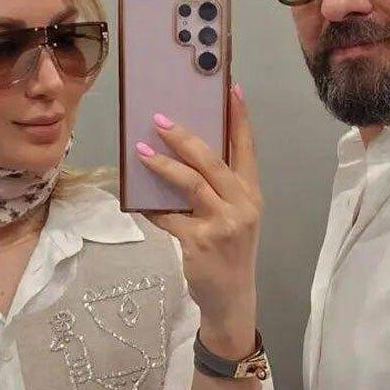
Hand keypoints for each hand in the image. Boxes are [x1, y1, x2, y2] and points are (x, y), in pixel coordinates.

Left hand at [136, 84, 261, 358]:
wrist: (231, 299)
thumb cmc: (229, 251)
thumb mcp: (234, 217)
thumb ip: (217, 189)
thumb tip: (181, 155)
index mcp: (252, 194)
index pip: (247, 148)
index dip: (240, 118)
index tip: (232, 89)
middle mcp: (243, 205)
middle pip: (213, 161)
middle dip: (185, 137)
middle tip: (160, 119)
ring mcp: (223, 224)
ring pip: (191, 184)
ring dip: (163, 165)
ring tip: (141, 150)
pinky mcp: (200, 242)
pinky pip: (169, 217)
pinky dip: (152, 206)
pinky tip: (137, 197)